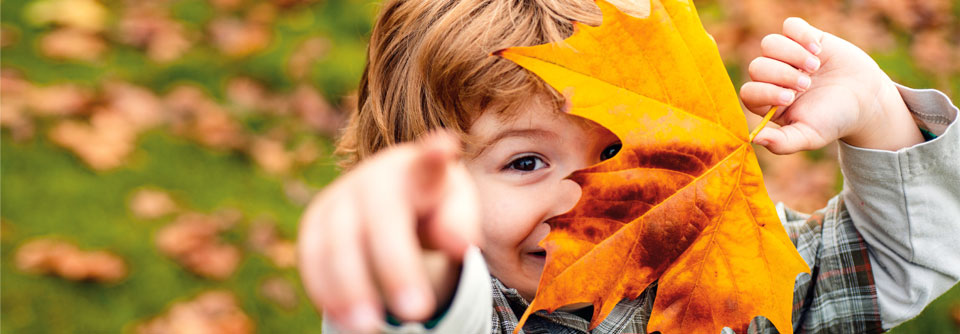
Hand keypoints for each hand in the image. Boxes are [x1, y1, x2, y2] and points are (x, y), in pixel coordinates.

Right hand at [297, 132, 480, 331]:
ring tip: (371, 328)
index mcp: (417, 169)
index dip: (434, 154)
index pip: (427, 160)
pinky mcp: (314, 223)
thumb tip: (460, 245)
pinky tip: (346, 320)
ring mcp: (338, 198)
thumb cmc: (434, 206)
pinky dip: (326, 290)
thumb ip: (460, 224)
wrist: (393, 198)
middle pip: (381, 218)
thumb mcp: (455, 211)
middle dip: (397, 266)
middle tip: (419, 312)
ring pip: (337, 241)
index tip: (445, 146)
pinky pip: (311, 257)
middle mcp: (373, 178)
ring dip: (351, 288)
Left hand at [740, 17, 922, 153]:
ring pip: (769, 43)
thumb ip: (782, 143)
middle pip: (757, 66)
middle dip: (781, 74)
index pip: (749, 92)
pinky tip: (818, 50)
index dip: (765, 91)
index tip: (790, 97)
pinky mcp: (805, 38)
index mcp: (768, 102)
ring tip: (814, 67)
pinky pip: (790, 26)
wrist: (866, 100)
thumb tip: (755, 139)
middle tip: (806, 84)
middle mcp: (773, 78)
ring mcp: (787, 56)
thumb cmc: (834, 120)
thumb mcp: (810, 136)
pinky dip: (802, 35)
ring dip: (791, 54)